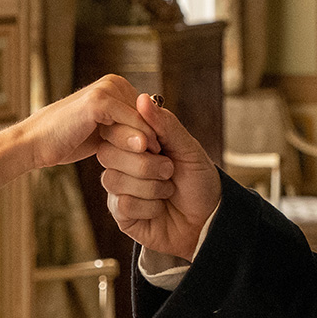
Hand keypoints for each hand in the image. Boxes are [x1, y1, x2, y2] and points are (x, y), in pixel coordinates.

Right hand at [0, 74, 159, 181]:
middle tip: (164, 159)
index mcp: (115, 86)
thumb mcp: (103, 133)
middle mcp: (113, 82)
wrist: (36, 143)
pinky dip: (140, 137)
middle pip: (149, 112)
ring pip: (143, 116)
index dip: (158, 131)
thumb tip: (153, 136)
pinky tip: (145, 153)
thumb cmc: (67, 140)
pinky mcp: (98, 100)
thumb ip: (124, 128)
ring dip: (151, 139)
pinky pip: (131, 120)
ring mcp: (105, 89)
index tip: (165, 155)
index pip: (149, 110)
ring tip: (158, 159)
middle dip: (156, 135)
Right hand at [98, 93, 219, 261]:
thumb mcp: (188, 148)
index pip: (114, 130)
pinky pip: (122, 204)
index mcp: (135, 144)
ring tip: (168, 189)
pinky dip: (148, 207)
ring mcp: (119, 189)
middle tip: (169, 170)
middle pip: (108, 154)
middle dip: (146, 164)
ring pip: (114, 180)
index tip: (158, 144)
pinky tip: (159, 208)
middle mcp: (122, 163)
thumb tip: (142, 98)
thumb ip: (165, 124)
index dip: (134, 136)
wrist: (209, 219)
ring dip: (150, 186)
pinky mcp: (121, 214)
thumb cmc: (199, 181)